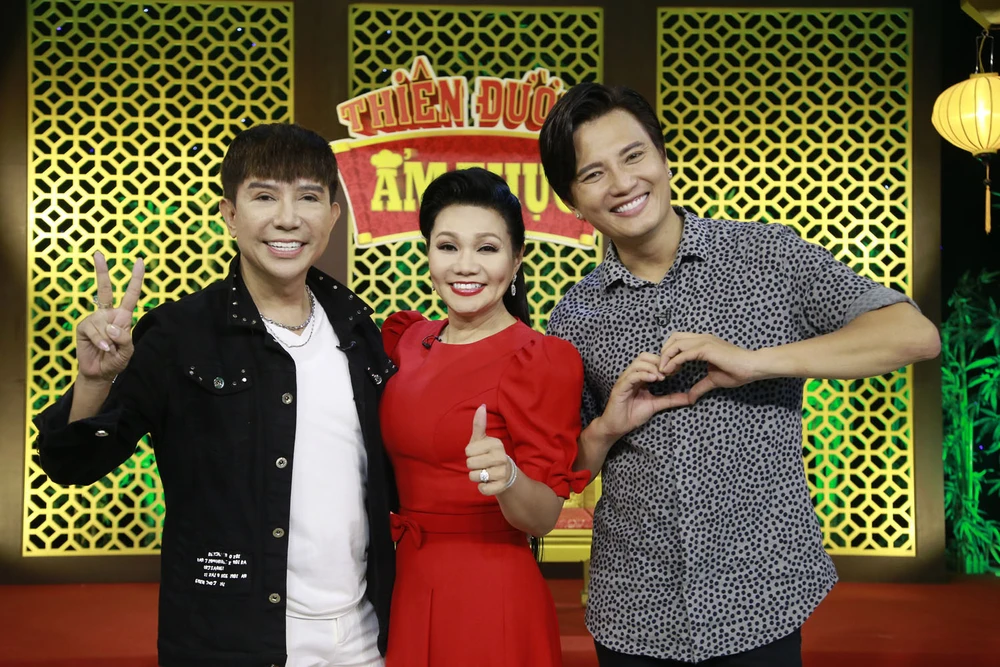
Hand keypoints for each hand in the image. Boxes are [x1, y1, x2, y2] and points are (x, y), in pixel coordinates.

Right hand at [76, 251, 144, 382]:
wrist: (100, 372)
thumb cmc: (116, 359)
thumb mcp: (128, 351)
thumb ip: (125, 339)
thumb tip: (112, 327)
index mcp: (123, 316)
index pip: (131, 295)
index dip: (136, 279)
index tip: (139, 261)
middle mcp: (108, 313)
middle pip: (104, 289)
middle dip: (101, 271)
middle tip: (98, 253)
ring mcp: (95, 319)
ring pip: (103, 322)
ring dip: (109, 339)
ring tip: (109, 349)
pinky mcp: (83, 326)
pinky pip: (95, 330)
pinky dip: (100, 341)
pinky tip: (102, 348)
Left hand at [465, 404, 513, 495]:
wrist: (507, 474)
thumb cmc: (489, 454)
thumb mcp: (482, 439)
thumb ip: (479, 424)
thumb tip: (481, 405)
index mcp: (495, 443)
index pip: (468, 451)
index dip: (470, 454)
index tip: (480, 453)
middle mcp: (501, 457)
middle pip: (470, 464)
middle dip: (472, 466)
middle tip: (482, 464)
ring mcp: (502, 472)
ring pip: (474, 476)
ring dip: (476, 477)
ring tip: (485, 472)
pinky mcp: (501, 486)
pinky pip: (482, 489)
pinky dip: (482, 488)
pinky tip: (489, 482)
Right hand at [597, 352, 689, 441]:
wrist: (616, 427)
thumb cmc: (633, 415)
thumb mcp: (656, 405)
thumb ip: (671, 399)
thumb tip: (690, 398)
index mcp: (639, 377)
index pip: (650, 360)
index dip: (664, 362)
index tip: (676, 370)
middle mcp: (631, 375)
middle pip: (644, 356)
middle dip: (658, 361)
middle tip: (670, 372)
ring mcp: (624, 380)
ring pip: (638, 363)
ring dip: (652, 368)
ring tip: (662, 377)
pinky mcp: (620, 388)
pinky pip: (632, 376)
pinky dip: (644, 375)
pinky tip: (654, 380)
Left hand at [658, 332, 759, 401]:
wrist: (752, 367)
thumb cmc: (737, 371)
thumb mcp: (713, 380)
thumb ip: (699, 387)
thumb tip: (690, 399)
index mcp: (703, 342)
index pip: (679, 340)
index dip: (670, 353)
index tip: (667, 369)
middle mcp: (701, 338)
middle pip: (674, 337)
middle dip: (664, 352)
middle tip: (662, 369)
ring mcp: (704, 341)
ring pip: (676, 343)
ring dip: (666, 357)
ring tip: (664, 371)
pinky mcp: (706, 349)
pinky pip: (683, 353)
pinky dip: (673, 362)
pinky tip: (670, 371)